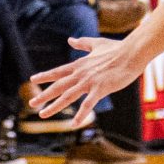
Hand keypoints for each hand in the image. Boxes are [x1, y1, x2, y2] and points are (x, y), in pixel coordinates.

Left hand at [27, 34, 147, 130]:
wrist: (132, 53)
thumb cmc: (117, 48)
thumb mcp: (96, 44)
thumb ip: (82, 43)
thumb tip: (70, 40)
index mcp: (80, 64)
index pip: (58, 71)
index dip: (45, 76)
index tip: (32, 80)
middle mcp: (81, 73)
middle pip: (58, 86)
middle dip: (43, 95)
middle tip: (31, 104)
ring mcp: (89, 82)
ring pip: (67, 96)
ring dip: (54, 106)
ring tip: (42, 114)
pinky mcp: (100, 89)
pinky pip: (88, 104)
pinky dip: (80, 114)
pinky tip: (74, 124)